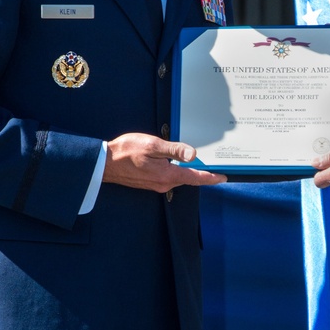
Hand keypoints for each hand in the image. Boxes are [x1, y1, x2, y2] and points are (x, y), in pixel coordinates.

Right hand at [103, 133, 226, 190]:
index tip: (223, 177)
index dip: (211, 178)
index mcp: (167, 175)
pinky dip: (176, 171)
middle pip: (188, 179)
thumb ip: (174, 150)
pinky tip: (174, 163)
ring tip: (198, 164)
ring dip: (188, 172)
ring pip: (178, 178)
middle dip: (202, 174)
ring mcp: (156, 185)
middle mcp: (164, 183)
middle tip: (214, 167)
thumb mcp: (152, 145)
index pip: (195, 178)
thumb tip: (193, 154)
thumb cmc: (126, 152)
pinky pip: (168, 177)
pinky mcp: (150, 183)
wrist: (105, 164)